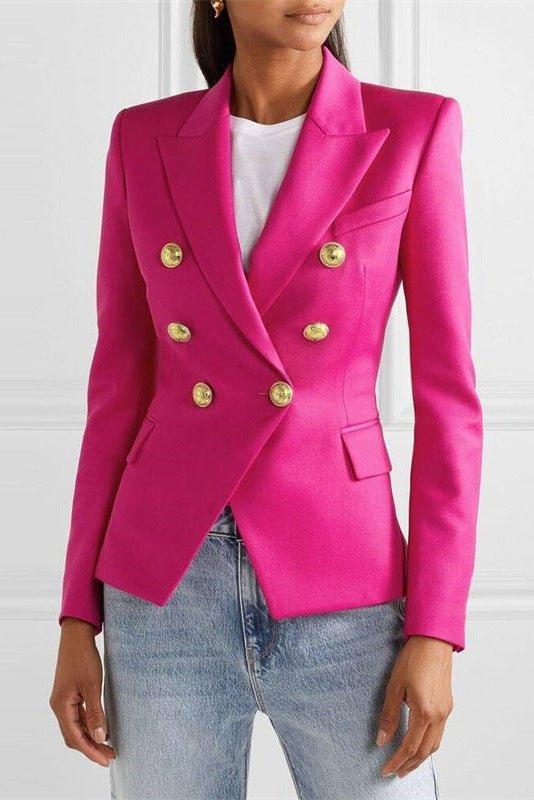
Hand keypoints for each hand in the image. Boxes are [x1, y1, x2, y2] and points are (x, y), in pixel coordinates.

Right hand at [50, 618, 115, 766]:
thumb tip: (100, 736)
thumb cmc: (83, 657)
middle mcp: (59, 706)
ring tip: (108, 746)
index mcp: (61, 706)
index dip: (91, 751)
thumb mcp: (92, 685)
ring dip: (91, 737)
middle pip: (73, 736)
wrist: (77, 635)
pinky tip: (101, 728)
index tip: (105, 760)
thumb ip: (95, 712)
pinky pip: (78, 716)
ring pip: (76, 727)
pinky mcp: (70, 694)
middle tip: (110, 755)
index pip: (75, 737)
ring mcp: (64, 700)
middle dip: (91, 747)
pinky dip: (89, 725)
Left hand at [376, 635, 452, 777]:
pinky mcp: (447, 705)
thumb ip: (389, 715)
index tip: (386, 769)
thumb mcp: (395, 686)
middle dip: (409, 765)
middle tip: (395, 772)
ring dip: (420, 757)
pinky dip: (427, 744)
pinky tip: (418, 742)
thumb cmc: (414, 658)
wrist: (433, 642)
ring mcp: (445, 711)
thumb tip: (382, 739)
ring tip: (406, 763)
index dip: (396, 761)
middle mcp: (439, 715)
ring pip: (434, 744)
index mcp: (425, 712)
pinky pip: (439, 733)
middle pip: (424, 751)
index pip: (409, 746)